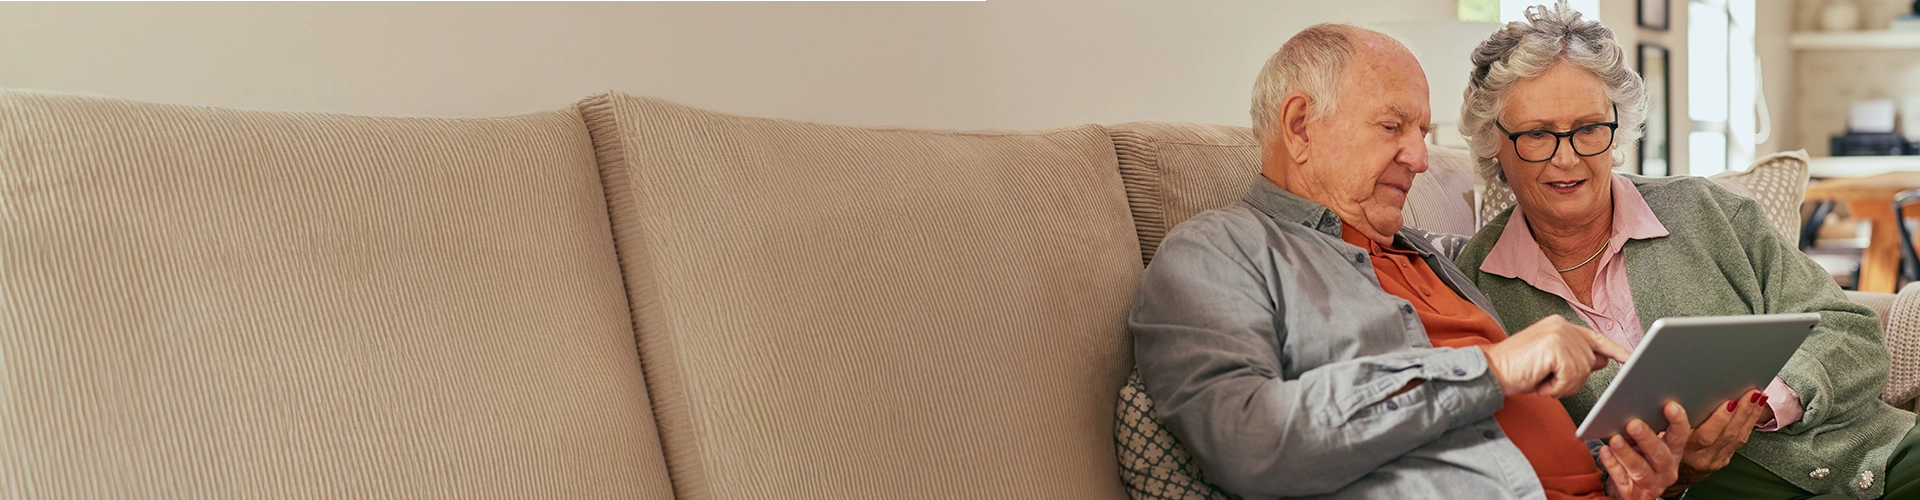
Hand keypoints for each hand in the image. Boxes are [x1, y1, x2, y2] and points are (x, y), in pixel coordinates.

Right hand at [1483, 315, 1629, 397]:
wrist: (1489, 373)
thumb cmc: (1514, 370)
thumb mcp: (1550, 363)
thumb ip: (1576, 357)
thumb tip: (1602, 360)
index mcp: (1559, 325)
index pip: (1595, 338)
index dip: (1614, 349)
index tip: (1629, 358)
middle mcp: (1561, 325)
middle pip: (1590, 361)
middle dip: (1572, 379)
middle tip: (1547, 380)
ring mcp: (1559, 335)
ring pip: (1582, 372)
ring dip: (1562, 385)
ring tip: (1541, 380)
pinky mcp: (1556, 347)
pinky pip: (1572, 377)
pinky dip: (1556, 387)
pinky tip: (1540, 382)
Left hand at [1602, 402, 1690, 499]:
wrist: (1628, 491)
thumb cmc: (1637, 460)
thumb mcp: (1643, 445)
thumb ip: (1643, 430)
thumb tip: (1629, 411)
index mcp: (1672, 453)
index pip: (1679, 436)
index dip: (1678, 422)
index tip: (1670, 406)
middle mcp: (1666, 470)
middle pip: (1660, 454)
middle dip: (1647, 438)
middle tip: (1634, 424)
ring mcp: (1652, 485)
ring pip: (1640, 469)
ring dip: (1626, 453)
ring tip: (1615, 439)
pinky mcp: (1634, 495)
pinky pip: (1623, 480)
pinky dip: (1613, 465)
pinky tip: (1606, 453)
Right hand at [1665, 389, 1769, 494]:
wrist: (1666, 476)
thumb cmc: (1660, 452)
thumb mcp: (1656, 438)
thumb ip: (1665, 423)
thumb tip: (1669, 400)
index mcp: (1683, 451)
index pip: (1704, 436)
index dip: (1719, 420)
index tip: (1728, 402)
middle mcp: (1701, 457)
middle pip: (1727, 434)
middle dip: (1742, 412)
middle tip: (1750, 394)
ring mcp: (1715, 459)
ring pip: (1737, 437)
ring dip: (1750, 415)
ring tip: (1757, 397)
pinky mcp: (1723, 459)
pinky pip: (1740, 441)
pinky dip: (1749, 423)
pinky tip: (1754, 410)